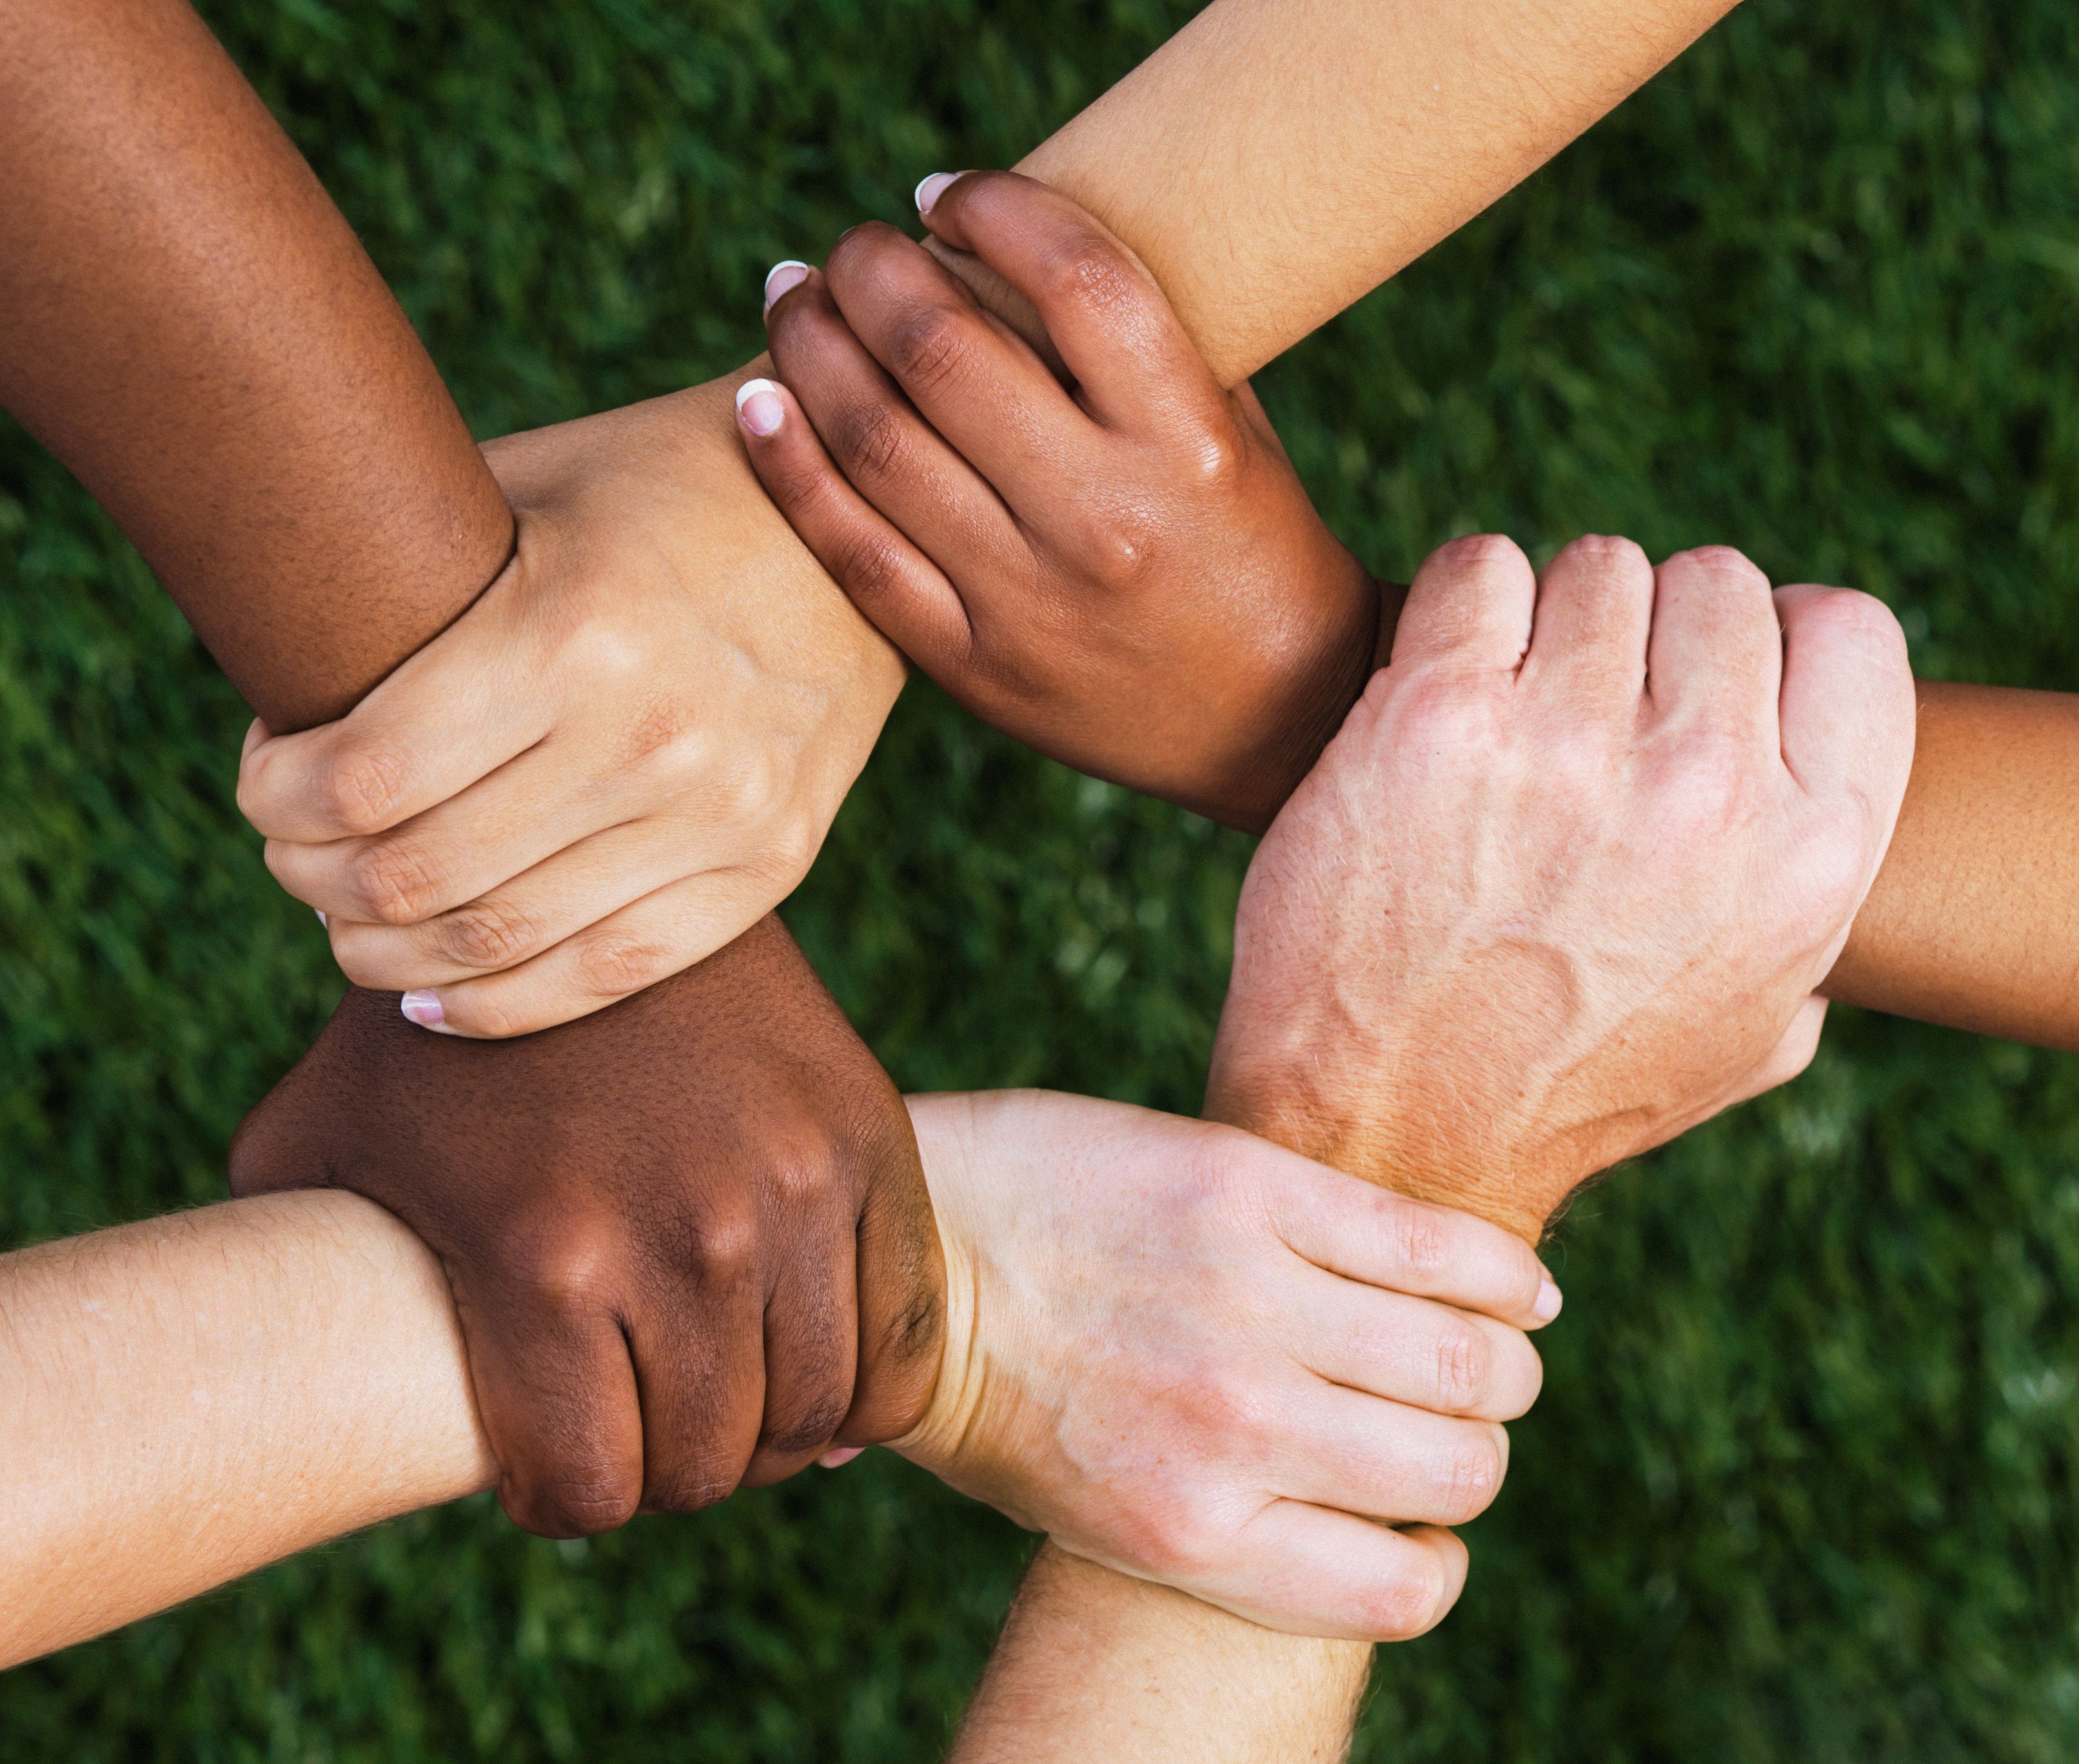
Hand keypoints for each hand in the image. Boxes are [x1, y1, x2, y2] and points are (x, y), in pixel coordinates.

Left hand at [228, 915, 943, 1535]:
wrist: (575, 860)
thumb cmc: (434, 1022)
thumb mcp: (316, 1133)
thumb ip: (265, 1257)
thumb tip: (249, 1360)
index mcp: (546, 1263)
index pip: (591, 1490)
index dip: (564, 1494)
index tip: (558, 1459)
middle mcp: (687, 1239)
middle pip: (704, 1462)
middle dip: (663, 1466)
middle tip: (639, 1420)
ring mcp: (793, 1189)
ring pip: (814, 1415)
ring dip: (765, 1432)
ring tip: (722, 1388)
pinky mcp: (869, 1142)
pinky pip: (905, 1339)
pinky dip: (867, 1386)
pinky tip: (812, 1358)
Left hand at [235, 377, 904, 1037]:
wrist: (843, 538)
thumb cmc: (650, 497)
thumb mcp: (523, 492)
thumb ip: (413, 581)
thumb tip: (276, 665)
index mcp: (569, 629)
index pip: (360, 778)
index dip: (276, 800)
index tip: (266, 780)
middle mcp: (648, 735)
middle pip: (413, 875)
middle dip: (314, 880)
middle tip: (296, 855)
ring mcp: (718, 814)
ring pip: (496, 944)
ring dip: (387, 953)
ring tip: (352, 927)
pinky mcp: (768, 866)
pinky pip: (605, 975)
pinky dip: (495, 1006)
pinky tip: (431, 997)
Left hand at [738, 171, 1380, 833]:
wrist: (1276, 724)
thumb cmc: (1250, 546)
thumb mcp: (1230, 430)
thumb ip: (1136, 344)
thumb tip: (999, 245)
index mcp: (1186, 442)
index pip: (1073, 276)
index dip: (989, 205)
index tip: (942, 194)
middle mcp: (1106, 517)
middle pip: (942, 349)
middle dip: (870, 267)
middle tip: (851, 246)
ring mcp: (1032, 601)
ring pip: (877, 441)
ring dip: (810, 345)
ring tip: (792, 300)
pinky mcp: (977, 667)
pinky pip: (855, 554)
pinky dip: (790, 467)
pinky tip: (758, 403)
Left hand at [890, 1090, 1557, 1640]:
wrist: (904, 1240)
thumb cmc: (986, 1380)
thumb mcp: (1080, 1508)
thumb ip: (1206, 1530)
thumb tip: (1329, 1550)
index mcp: (1192, 1531)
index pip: (1401, 1590)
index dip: (1432, 1555)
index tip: (1418, 1519)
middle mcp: (1237, 1432)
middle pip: (1455, 1468)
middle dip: (1474, 1449)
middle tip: (1449, 1412)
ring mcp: (1250, 1304)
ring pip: (1469, 1360)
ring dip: (1502, 1361)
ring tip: (1488, 1344)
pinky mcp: (1254, 1191)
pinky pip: (1435, 1246)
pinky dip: (1504, 1272)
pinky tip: (1516, 1282)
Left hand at [1208, 534, 1918, 1241]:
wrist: (1385, 1135)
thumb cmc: (1567, 1085)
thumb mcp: (1752, 1024)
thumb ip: (1809, 897)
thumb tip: (1808, 786)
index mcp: (1812, 856)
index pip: (1848, 631)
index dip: (1771, 643)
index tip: (1697, 686)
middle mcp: (1708, 792)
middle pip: (1712, 584)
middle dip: (1645, 639)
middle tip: (1577, 720)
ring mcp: (1568, 746)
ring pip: (1593, 568)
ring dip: (1545, 626)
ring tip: (1503, 722)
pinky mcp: (1436, 718)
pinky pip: (1476, 567)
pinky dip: (1456, 610)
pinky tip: (1436, 694)